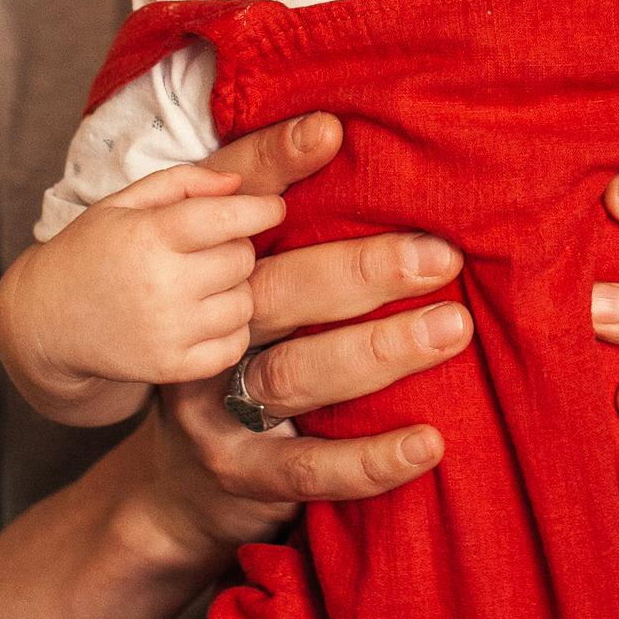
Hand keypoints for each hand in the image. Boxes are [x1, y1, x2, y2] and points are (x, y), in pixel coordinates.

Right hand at [0, 165, 285, 424]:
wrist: (46, 321)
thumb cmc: (89, 252)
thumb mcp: (122, 203)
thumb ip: (181, 183)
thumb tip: (239, 184)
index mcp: (147, 236)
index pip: (227, 218)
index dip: (260, 209)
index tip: (272, 207)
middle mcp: (161, 285)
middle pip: (242, 258)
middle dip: (236, 247)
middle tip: (212, 249)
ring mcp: (168, 331)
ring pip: (245, 303)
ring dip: (235, 289)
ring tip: (204, 283)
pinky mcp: (172, 367)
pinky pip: (235, 345)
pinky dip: (230, 329)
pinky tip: (205, 316)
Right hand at [121, 108, 473, 559]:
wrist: (167, 489)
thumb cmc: (236, 368)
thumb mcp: (244, 296)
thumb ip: (287, 238)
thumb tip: (362, 153)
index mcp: (209, 272)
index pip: (240, 209)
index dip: (276, 165)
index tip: (332, 129)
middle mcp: (206, 331)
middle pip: (276, 291)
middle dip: (360, 270)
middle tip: (440, 257)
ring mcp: (212, 405)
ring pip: (293, 374)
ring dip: (376, 353)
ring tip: (451, 329)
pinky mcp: (235, 470)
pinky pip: (306, 466)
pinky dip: (369, 460)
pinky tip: (428, 443)